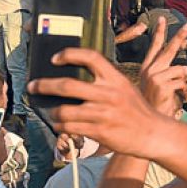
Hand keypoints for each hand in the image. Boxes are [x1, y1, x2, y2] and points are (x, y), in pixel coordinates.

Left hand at [28, 48, 183, 157]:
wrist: (152, 132)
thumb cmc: (136, 110)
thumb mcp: (125, 88)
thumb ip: (105, 82)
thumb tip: (74, 81)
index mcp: (116, 79)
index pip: (90, 57)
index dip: (69, 54)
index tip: (55, 58)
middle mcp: (109, 93)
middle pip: (67, 85)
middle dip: (44, 85)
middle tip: (33, 86)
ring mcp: (103, 113)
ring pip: (63, 111)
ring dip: (52, 113)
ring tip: (51, 113)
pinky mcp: (99, 131)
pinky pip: (69, 128)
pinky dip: (60, 127)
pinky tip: (61, 125)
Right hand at [139, 17, 186, 116]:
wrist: (150, 126)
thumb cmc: (158, 106)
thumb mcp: (160, 88)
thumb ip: (168, 75)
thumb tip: (185, 66)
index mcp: (147, 69)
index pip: (154, 47)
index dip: (158, 33)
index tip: (160, 19)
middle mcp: (149, 70)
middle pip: (170, 49)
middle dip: (180, 36)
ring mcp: (154, 76)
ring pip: (183, 69)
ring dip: (186, 83)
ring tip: (177, 94)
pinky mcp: (161, 83)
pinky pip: (184, 81)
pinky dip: (185, 91)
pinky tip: (177, 100)